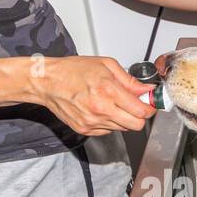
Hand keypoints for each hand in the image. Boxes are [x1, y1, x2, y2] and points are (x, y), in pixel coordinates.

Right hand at [29, 56, 155, 134]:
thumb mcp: (106, 66)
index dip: (150, 108)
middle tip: (134, 106)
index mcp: (108, 91)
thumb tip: (148, 90)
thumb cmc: (72, 70)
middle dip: (139, 116)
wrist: (46, 81)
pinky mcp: (85, 130)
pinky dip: (109, 122)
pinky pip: (108, 131)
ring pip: (123, 128)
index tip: (149, 104)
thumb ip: (130, 81)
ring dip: (123, 118)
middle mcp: (101, 109)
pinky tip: (100, 109)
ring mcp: (92, 122)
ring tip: (111, 103)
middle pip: (136, 125)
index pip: (142, 111)